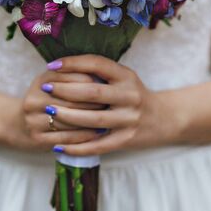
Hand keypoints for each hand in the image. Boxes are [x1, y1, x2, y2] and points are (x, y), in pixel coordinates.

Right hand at [0, 69, 101, 151]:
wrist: (16, 124)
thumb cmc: (44, 99)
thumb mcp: (53, 82)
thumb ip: (73, 75)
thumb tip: (103, 77)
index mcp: (41, 80)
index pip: (73, 78)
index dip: (93, 82)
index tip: (108, 85)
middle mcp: (35, 99)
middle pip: (72, 100)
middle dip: (95, 102)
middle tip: (113, 104)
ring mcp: (34, 120)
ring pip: (70, 120)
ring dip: (92, 121)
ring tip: (109, 119)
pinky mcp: (38, 138)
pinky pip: (67, 137)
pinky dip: (84, 136)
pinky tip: (98, 133)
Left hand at [43, 55, 183, 155]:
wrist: (164, 118)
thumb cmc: (135, 95)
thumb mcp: (124, 78)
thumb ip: (101, 74)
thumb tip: (63, 69)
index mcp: (127, 76)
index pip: (97, 64)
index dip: (73, 63)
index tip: (52, 65)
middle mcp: (130, 96)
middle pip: (93, 92)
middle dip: (65, 90)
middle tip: (45, 88)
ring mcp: (129, 120)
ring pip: (93, 120)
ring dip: (68, 116)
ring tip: (49, 111)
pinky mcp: (127, 140)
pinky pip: (98, 145)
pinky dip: (77, 147)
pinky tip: (59, 146)